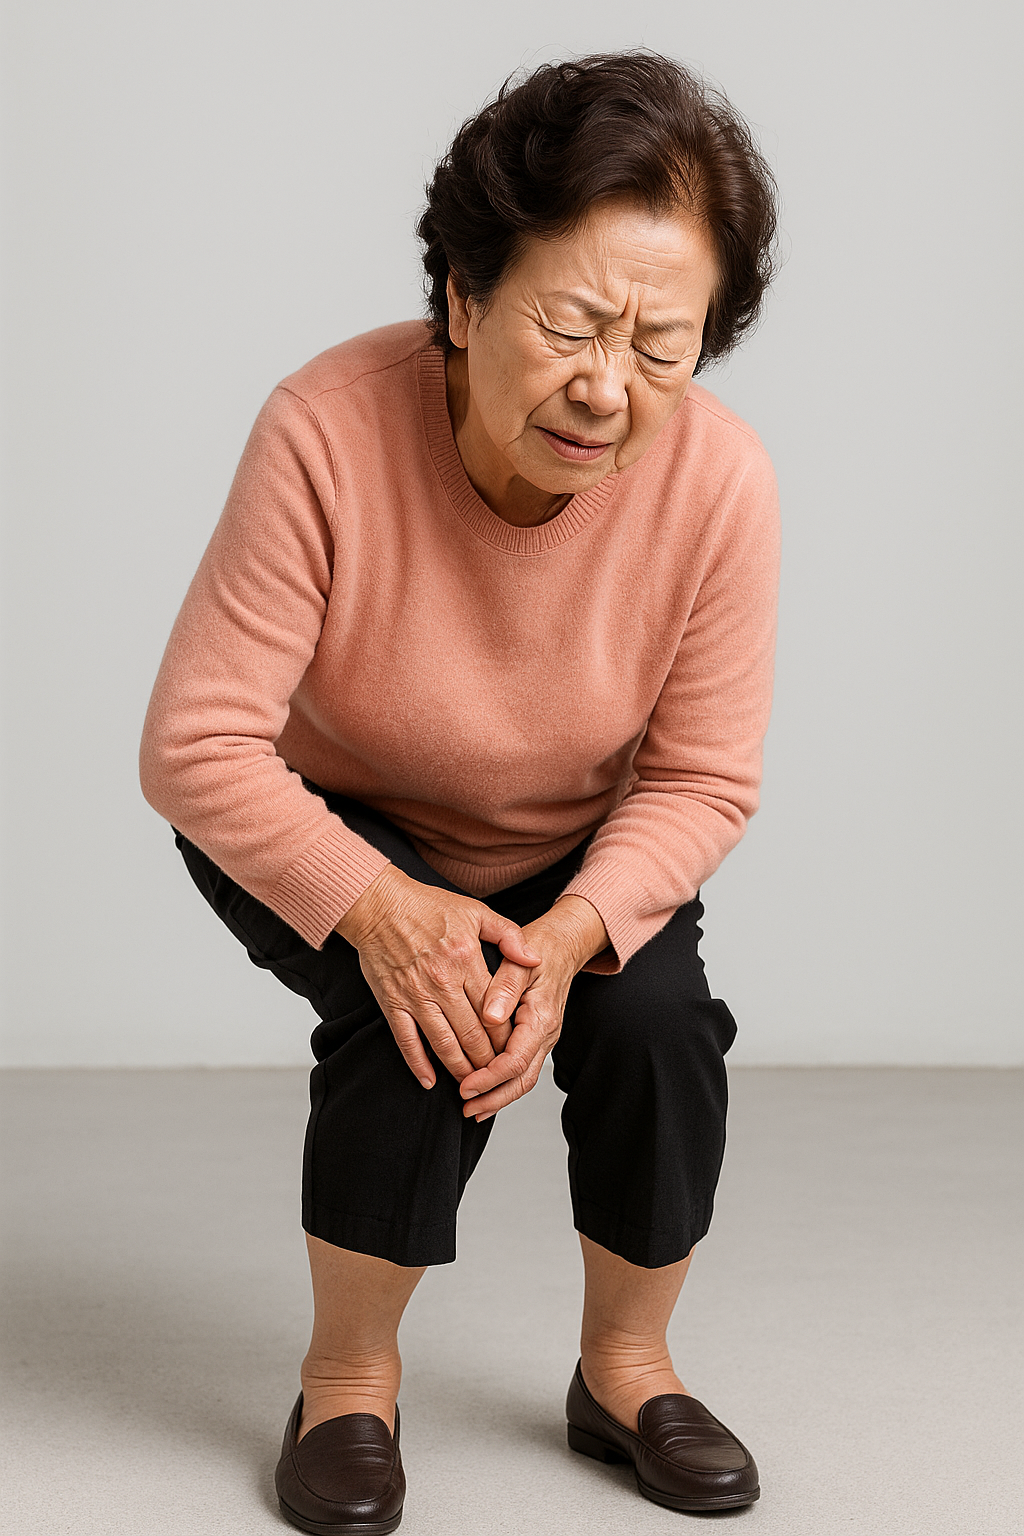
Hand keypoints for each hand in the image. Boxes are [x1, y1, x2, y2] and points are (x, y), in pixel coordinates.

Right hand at [335, 865, 542, 1089]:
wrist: (379, 905)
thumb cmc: (428, 906)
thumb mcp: (476, 911)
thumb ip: (509, 936)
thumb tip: (534, 959)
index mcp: (466, 960)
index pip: (494, 1010)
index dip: (507, 1036)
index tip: (515, 1050)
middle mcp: (442, 982)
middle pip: (472, 1035)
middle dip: (488, 1061)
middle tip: (498, 1075)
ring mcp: (415, 995)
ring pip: (443, 1044)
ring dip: (460, 1069)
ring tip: (472, 1084)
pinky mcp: (392, 1003)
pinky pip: (407, 1041)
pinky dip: (419, 1064)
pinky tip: (430, 1081)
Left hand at [458, 895, 608, 1120]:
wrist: (562, 944)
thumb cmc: (540, 948)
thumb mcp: (520, 960)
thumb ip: (505, 987)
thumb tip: (491, 1017)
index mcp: (541, 1017)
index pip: (516, 1060)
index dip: (489, 1077)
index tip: (465, 1086)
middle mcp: (546, 1033)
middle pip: (522, 1080)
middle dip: (493, 1098)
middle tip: (465, 1109)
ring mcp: (543, 1038)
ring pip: (524, 1079)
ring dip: (498, 1097)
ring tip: (471, 1109)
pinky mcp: (535, 1038)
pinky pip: (522, 1068)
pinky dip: (503, 1084)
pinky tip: (484, 1092)